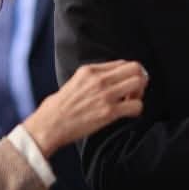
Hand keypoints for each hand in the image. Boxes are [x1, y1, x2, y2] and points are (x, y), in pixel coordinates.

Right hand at [22, 61, 147, 153]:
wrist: (49, 126)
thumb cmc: (56, 108)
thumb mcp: (72, 82)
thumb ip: (90, 78)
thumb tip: (106, 81)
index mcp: (89, 70)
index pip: (122, 63)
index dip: (129, 74)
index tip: (126, 84)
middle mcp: (99, 79)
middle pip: (135, 69)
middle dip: (139, 80)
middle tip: (133, 93)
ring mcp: (105, 94)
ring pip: (139, 83)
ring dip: (139, 93)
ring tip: (130, 102)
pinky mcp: (109, 112)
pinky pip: (136, 106)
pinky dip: (136, 110)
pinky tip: (128, 114)